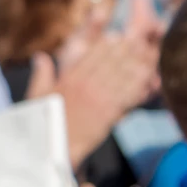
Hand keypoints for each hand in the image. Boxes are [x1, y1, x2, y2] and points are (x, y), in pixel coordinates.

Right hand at [38, 33, 157, 163]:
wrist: (54, 149)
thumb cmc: (43, 124)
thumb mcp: (37, 96)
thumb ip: (41, 74)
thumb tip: (40, 56)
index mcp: (69, 80)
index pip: (91, 56)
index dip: (106, 45)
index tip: (118, 37)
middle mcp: (85, 85)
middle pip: (110, 62)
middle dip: (126, 50)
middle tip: (140, 40)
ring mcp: (98, 99)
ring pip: (122, 76)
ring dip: (137, 64)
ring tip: (150, 54)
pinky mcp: (109, 114)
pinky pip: (128, 96)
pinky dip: (139, 86)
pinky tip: (150, 79)